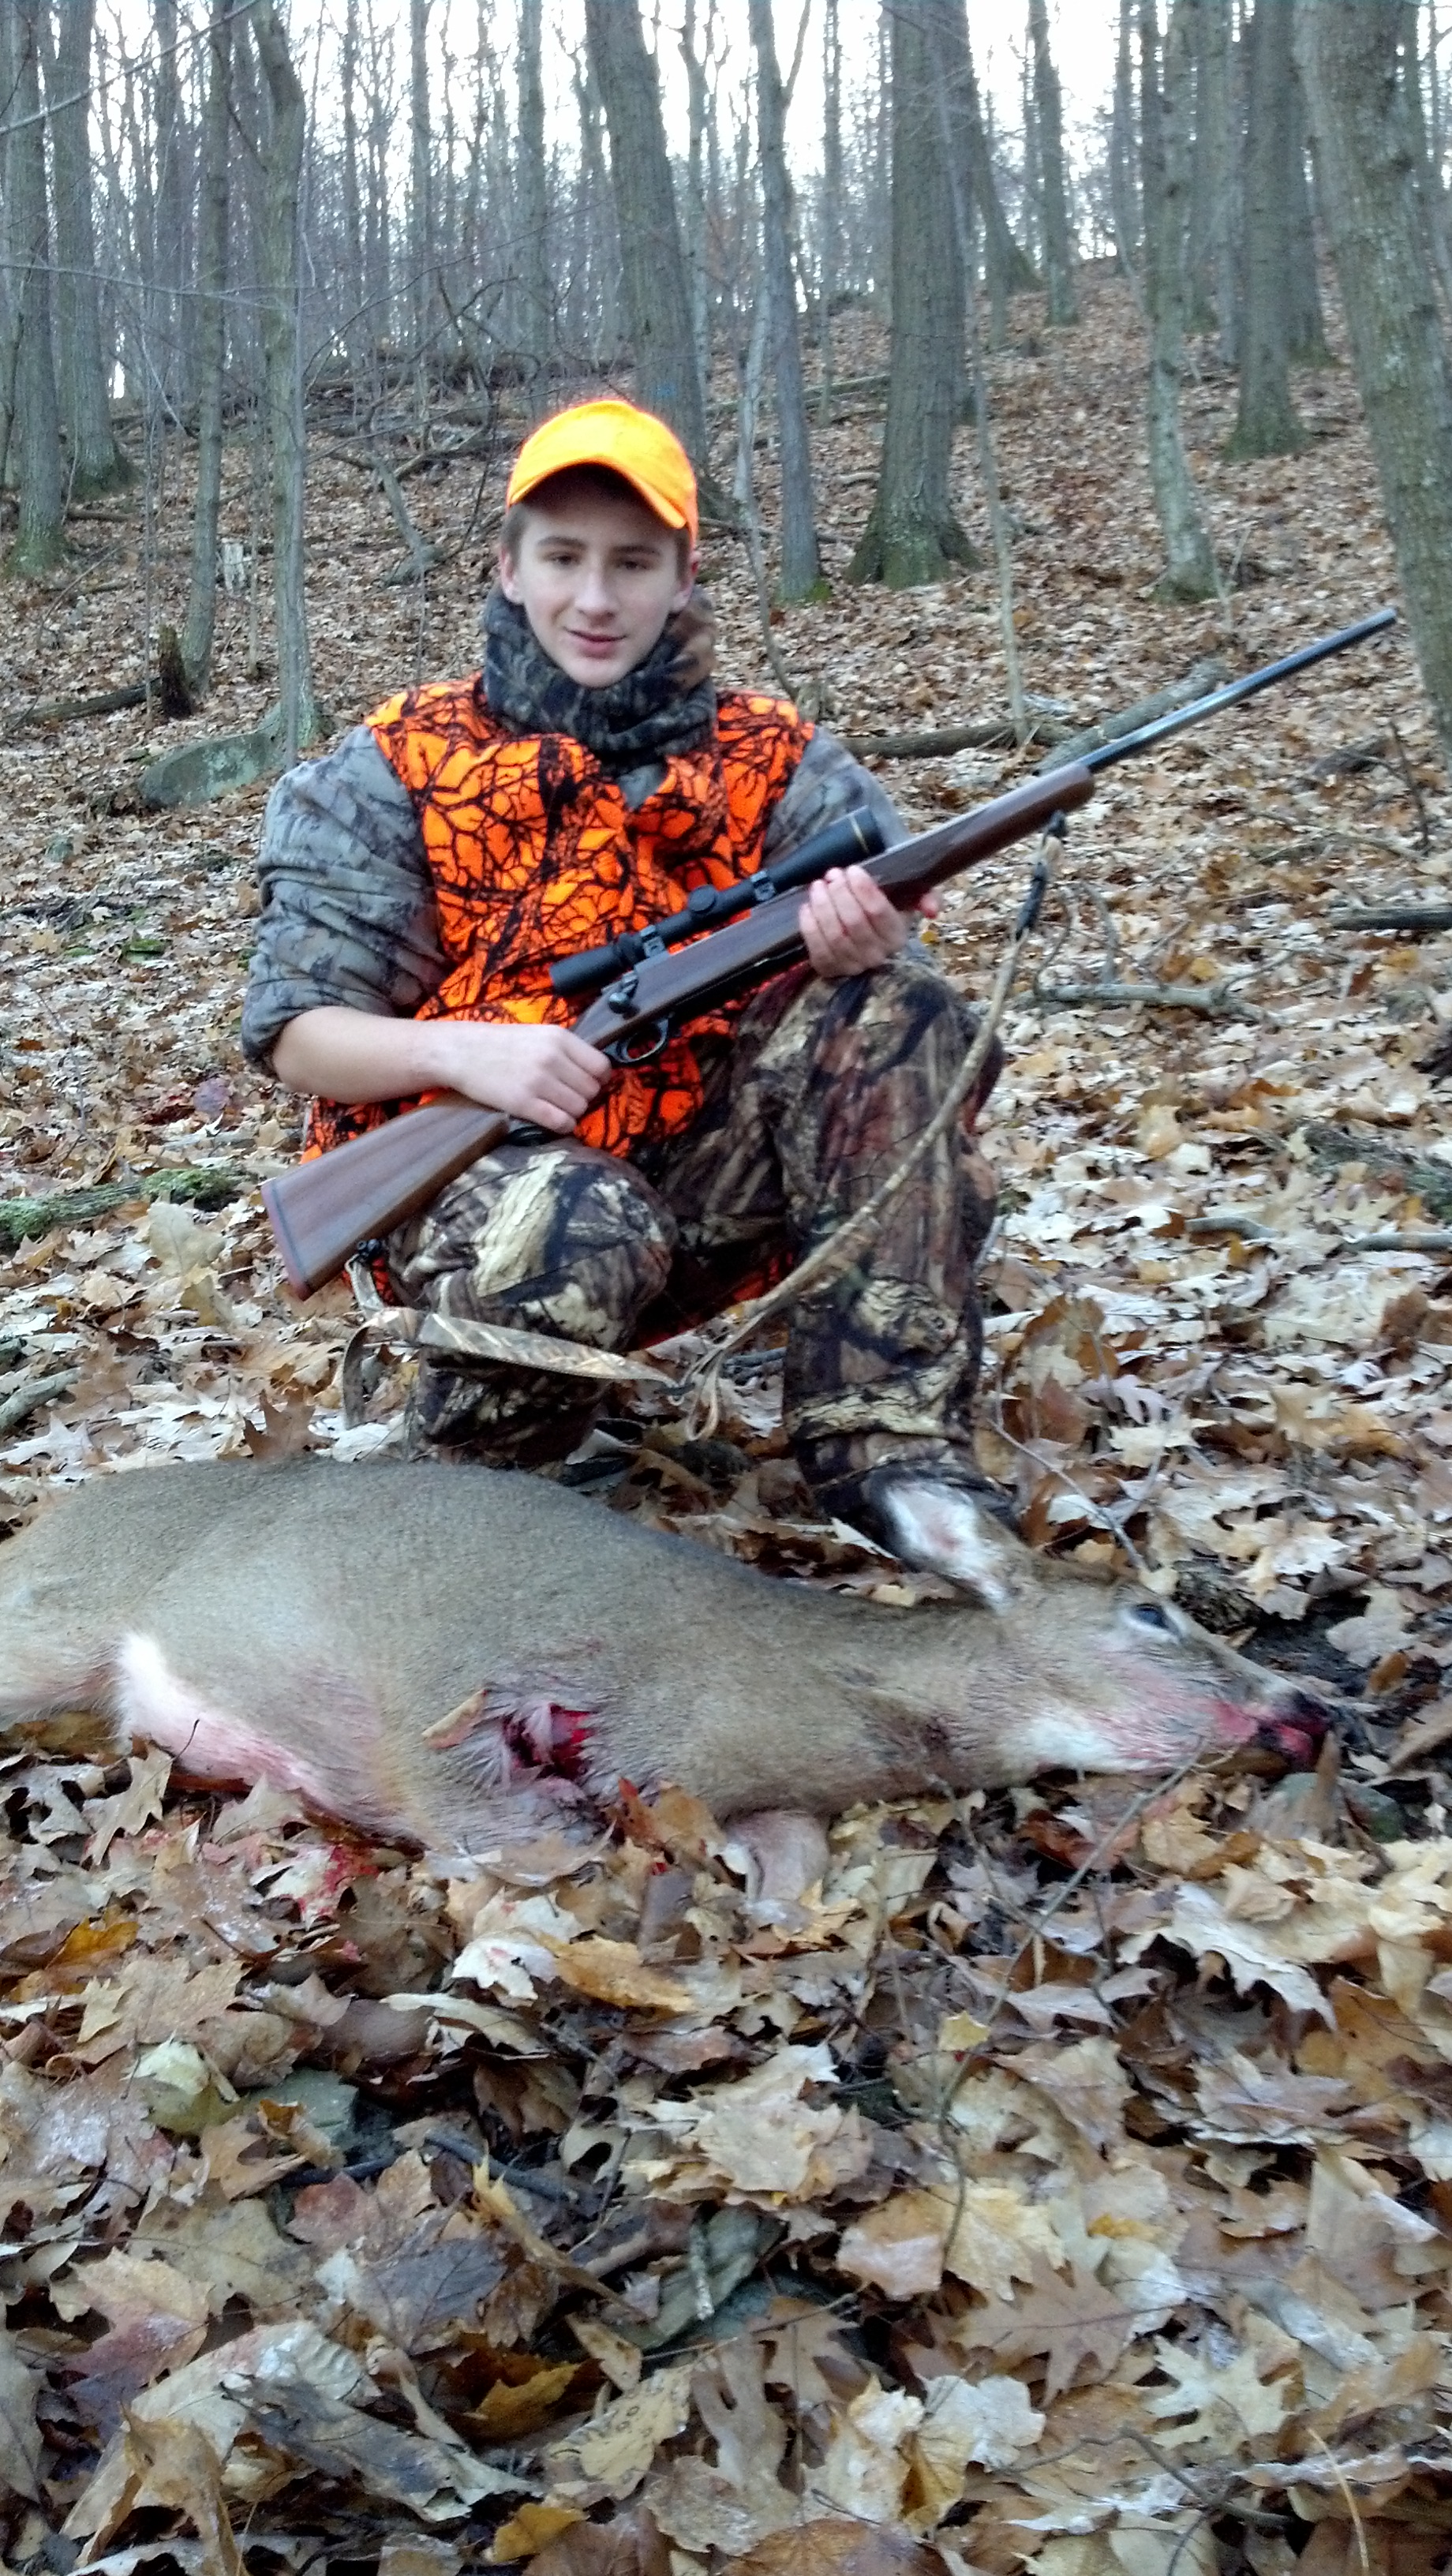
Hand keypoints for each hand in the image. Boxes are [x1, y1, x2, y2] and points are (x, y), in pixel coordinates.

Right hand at [429, 1019, 610, 1130]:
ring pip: (579, 1108)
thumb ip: (565, 1050)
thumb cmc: (500, 1043)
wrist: (461, 1052)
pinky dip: (563, 1125)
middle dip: (583, 1097)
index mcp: (559, 1038)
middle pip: (592, 1090)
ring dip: (572, 1112)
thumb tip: (594, 1073)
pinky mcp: (524, 1103)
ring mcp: (539, 1082)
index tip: (586, 1083)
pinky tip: (553, 1120)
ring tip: (556, 1107)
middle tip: (566, 1097)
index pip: (601, 1066)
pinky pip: (561, 1122)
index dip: (598, 1079)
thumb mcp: (537, 1034)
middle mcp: (553, 1058)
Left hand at [798, 867, 937, 979]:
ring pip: (835, 936)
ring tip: (818, 886)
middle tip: (832, 874)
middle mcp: (877, 956)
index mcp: (897, 936)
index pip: (879, 912)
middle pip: (854, 922)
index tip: (852, 870)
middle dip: (840, 894)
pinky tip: (807, 907)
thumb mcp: (910, 901)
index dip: (863, 889)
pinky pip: (818, 950)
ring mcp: (853, 966)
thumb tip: (932, 910)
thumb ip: (926, 896)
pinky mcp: (830, 971)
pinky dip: (810, 927)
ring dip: (823, 907)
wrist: (871, 942)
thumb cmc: (887, 913)